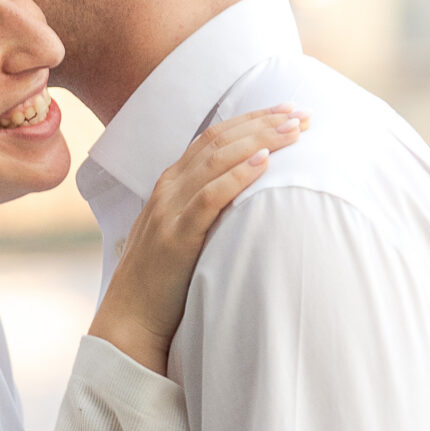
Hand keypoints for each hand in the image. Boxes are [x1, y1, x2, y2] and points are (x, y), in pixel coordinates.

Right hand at [89, 106, 305, 373]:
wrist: (130, 319)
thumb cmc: (163, 281)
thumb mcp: (183, 232)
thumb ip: (204, 207)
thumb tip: (246, 193)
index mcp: (170, 185)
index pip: (213, 138)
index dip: (250, 120)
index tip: (285, 111)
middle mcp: (168, 189)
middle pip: (218, 141)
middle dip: (262, 123)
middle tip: (300, 114)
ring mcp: (169, 211)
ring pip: (216, 161)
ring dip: (258, 140)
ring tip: (292, 131)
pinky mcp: (176, 237)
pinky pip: (210, 198)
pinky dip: (237, 176)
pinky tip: (264, 163)